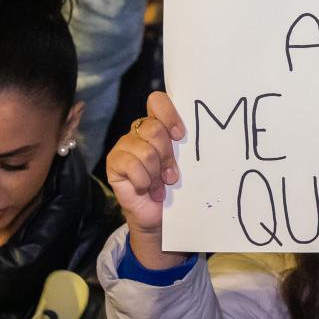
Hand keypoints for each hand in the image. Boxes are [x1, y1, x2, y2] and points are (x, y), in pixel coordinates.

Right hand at [106, 90, 189, 268]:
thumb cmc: (176, 188)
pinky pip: (131, 165)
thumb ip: (185, 146)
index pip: (157, 101)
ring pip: (145, 150)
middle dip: (167, 155)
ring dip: (156, 173)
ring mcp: (125, 146)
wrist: (160, 217)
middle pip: (154, 129)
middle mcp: (139, 131)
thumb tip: (204, 132)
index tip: (181, 136)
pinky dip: (144, 180)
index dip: (169, 114)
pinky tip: (147, 189)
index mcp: (158, 125)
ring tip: (161, 185)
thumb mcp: (185, 164)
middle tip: (172, 175)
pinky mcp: (114, 162)